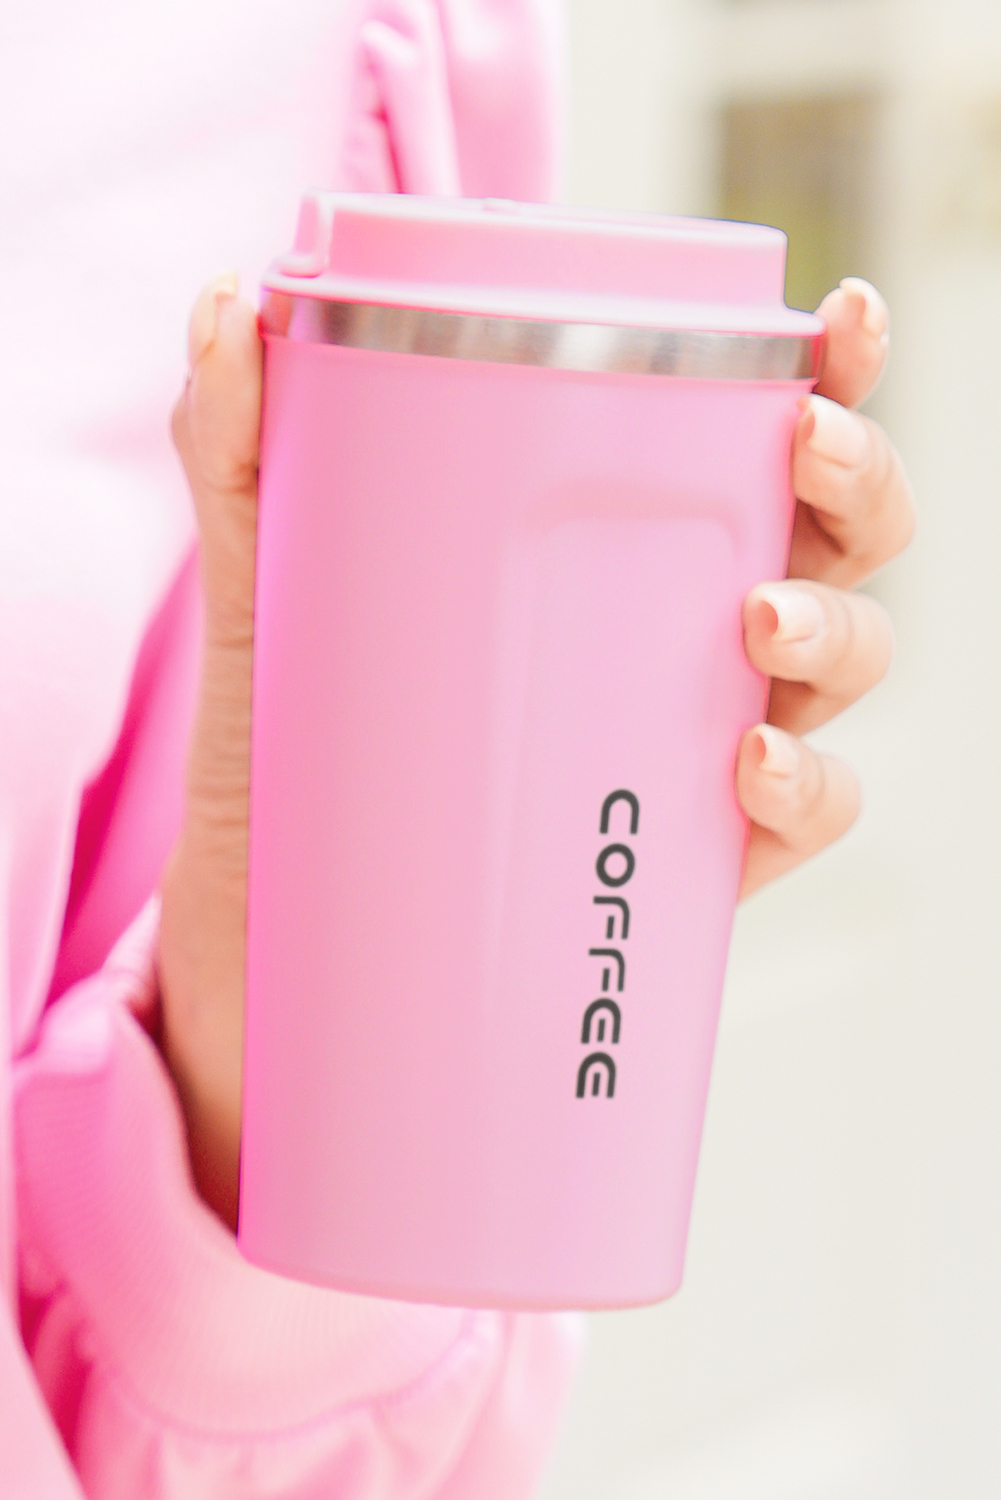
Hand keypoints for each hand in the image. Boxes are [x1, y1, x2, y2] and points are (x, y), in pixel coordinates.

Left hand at [158, 274, 913, 1223]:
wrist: (269, 959)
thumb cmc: (288, 767)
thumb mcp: (269, 599)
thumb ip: (244, 453)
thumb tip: (229, 306)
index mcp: (606, 553)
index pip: (745, 445)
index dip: (827, 378)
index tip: (838, 321)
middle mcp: (670, 641)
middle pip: (828, 548)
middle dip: (857, 487)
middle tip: (804, 449)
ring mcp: (684, 752)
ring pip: (840, 673)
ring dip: (838, 632)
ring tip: (757, 622)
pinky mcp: (684, 870)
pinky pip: (797, 822)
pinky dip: (806, 791)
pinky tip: (748, 767)